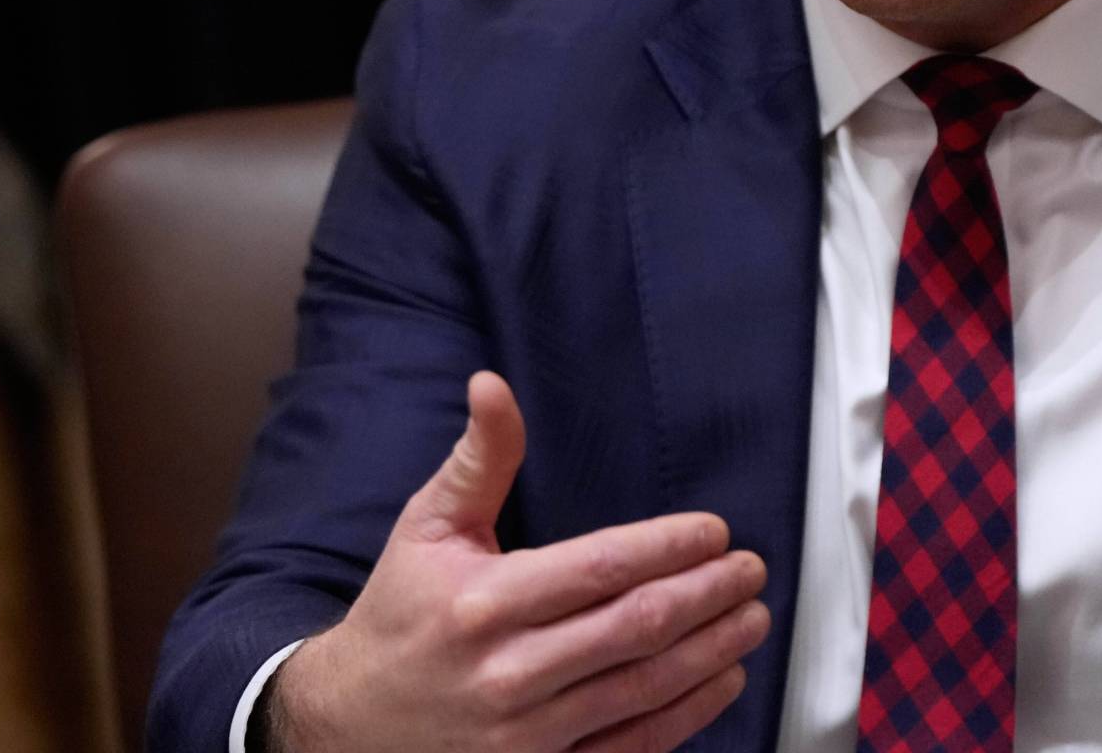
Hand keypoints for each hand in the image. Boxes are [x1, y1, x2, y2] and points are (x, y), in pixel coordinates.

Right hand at [267, 372, 769, 752]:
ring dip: (711, 651)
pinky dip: (688, 714)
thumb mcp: (427, 528)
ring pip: (643, 689)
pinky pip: (632, 747)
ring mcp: (526, 735)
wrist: (350, 724)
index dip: (667, 548)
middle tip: (751, 570)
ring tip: (752, 617)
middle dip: (706, 595)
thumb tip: (492, 384)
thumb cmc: (400, 615)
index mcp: (482, 603)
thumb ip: (479, 459)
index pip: (598, 568)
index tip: (714, 531)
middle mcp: (507, 673)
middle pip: (634, 628)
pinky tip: (724, 679)